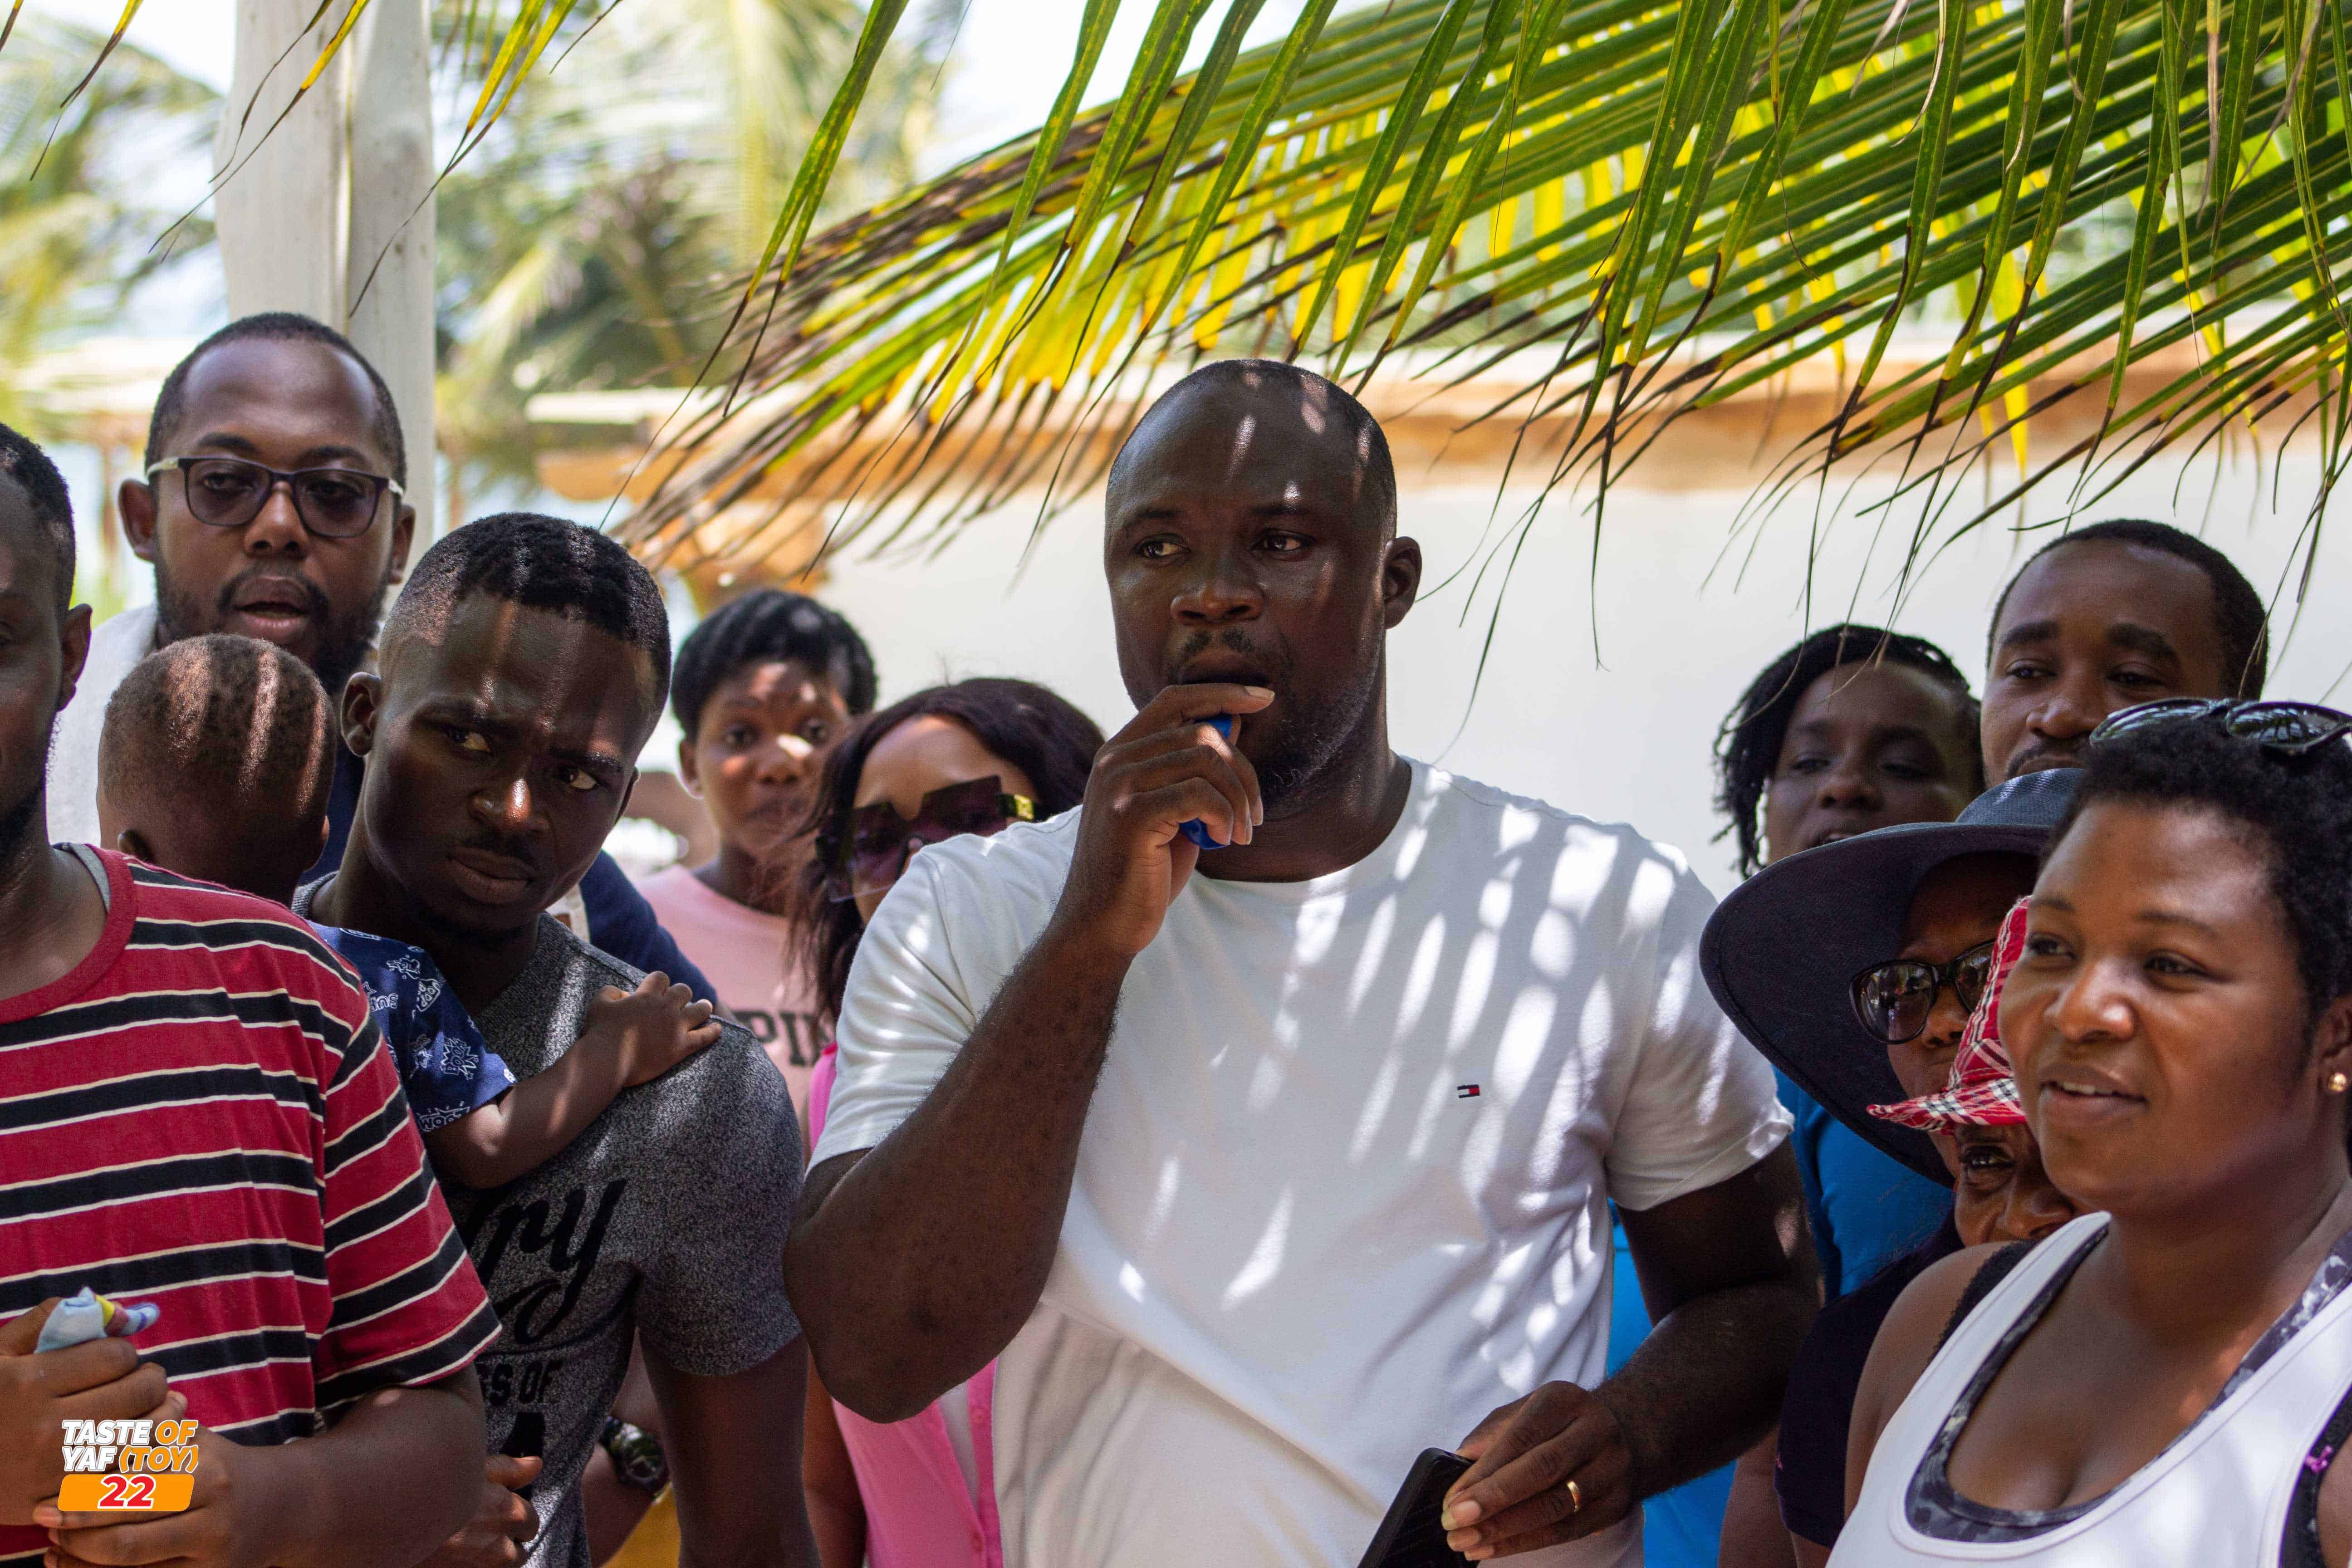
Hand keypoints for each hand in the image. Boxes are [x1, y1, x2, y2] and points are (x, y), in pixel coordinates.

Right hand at [0, 1301, 177, 1526]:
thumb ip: (54, 1319)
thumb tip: (120, 1314)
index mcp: (28, 1383)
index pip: (116, 1355)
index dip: (124, 1353)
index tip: (116, 1360)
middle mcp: (45, 1426)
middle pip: (140, 1393)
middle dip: (148, 1380)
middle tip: (141, 1381)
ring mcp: (53, 1469)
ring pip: (143, 1435)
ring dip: (156, 1417)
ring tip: (148, 1410)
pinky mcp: (58, 1503)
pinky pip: (126, 1476)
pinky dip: (141, 1459)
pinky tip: (139, 1446)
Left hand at [38, 1428, 282, 1567]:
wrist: (284, 1505)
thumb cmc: (222, 1468)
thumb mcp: (196, 1442)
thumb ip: (151, 1435)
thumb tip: (89, 1437)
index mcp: (206, 1466)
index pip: (133, 1477)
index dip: (84, 1489)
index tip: (50, 1492)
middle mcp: (213, 1507)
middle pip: (126, 1522)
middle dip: (75, 1525)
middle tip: (42, 1519)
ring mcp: (213, 1547)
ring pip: (129, 1558)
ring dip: (81, 1555)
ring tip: (53, 1546)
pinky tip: (73, 1566)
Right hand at [415, 1455, 540, 1567]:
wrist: (380, 1521)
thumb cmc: (427, 1490)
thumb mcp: (469, 1468)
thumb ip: (508, 1469)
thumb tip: (535, 1465)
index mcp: (508, 1515)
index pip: (530, 1523)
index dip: (514, 1517)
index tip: (496, 1513)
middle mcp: (499, 1550)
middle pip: (515, 1554)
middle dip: (502, 1544)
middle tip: (474, 1532)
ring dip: (485, 1561)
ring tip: (459, 1545)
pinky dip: (467, 1567)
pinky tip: (450, 1556)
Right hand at [586, 971, 720, 1086]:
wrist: (607, 1060)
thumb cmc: (599, 1032)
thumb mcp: (599, 1003)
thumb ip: (611, 991)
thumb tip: (625, 993)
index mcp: (646, 995)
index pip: (661, 977)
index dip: (661, 982)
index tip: (660, 988)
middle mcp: (665, 1008)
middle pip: (683, 991)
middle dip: (682, 994)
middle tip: (682, 999)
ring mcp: (675, 1027)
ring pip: (700, 1009)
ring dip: (703, 1007)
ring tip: (704, 1007)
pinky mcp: (681, 1047)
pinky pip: (705, 1036)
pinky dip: (713, 1032)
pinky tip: (717, 1029)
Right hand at [1053, 682, 1270, 956]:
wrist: (1101, 925)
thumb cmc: (1143, 871)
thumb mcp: (1174, 811)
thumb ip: (1194, 769)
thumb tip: (1234, 722)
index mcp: (1121, 752)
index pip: (1176, 699)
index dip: (1223, 693)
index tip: (1264, 698)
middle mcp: (1115, 759)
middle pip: (1202, 733)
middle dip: (1244, 772)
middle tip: (1253, 816)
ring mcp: (1119, 784)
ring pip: (1206, 759)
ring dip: (1238, 799)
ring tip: (1240, 834)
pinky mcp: (1130, 814)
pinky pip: (1200, 794)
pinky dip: (1224, 816)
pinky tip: (1223, 840)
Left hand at [1441, 1382, 1634, 1559]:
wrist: (1624, 1433)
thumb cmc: (1557, 1424)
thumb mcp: (1524, 1412)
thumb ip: (1490, 1435)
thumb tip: (1456, 1465)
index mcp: (1563, 1400)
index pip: (1521, 1437)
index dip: (1484, 1472)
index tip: (1452, 1499)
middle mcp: (1594, 1430)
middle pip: (1542, 1469)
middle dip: (1494, 1500)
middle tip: (1455, 1523)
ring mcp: (1612, 1469)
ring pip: (1556, 1506)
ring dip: (1506, 1530)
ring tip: (1469, 1542)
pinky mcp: (1617, 1504)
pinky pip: (1569, 1531)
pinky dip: (1527, 1542)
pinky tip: (1495, 1548)